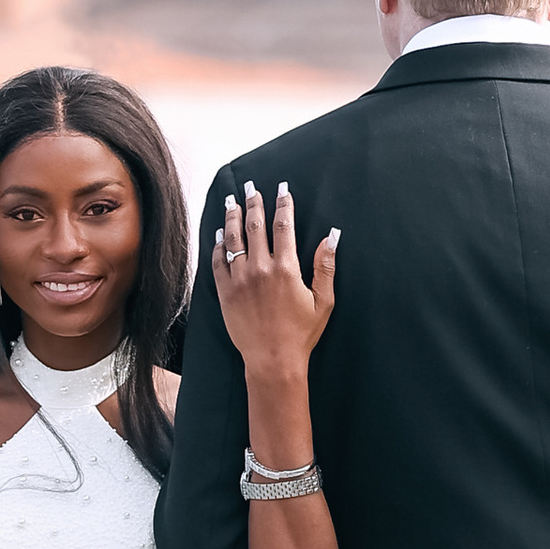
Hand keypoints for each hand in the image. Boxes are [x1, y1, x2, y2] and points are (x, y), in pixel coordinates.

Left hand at [213, 181, 337, 379]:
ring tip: (232, 200)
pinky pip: (218, 260)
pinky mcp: (224, 292)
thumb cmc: (301, 334)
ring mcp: (239, 279)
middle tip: (252, 188)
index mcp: (286, 268)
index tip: (281, 188)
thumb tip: (331, 237)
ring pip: (233, 238)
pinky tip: (220, 233)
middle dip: (254, 202)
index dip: (283, 203)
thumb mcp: (323, 301)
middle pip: (254, 225)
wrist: (272, 361)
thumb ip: (326, 267)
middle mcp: (260, 269)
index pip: (284, 225)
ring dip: (232, 216)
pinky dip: (218, 244)